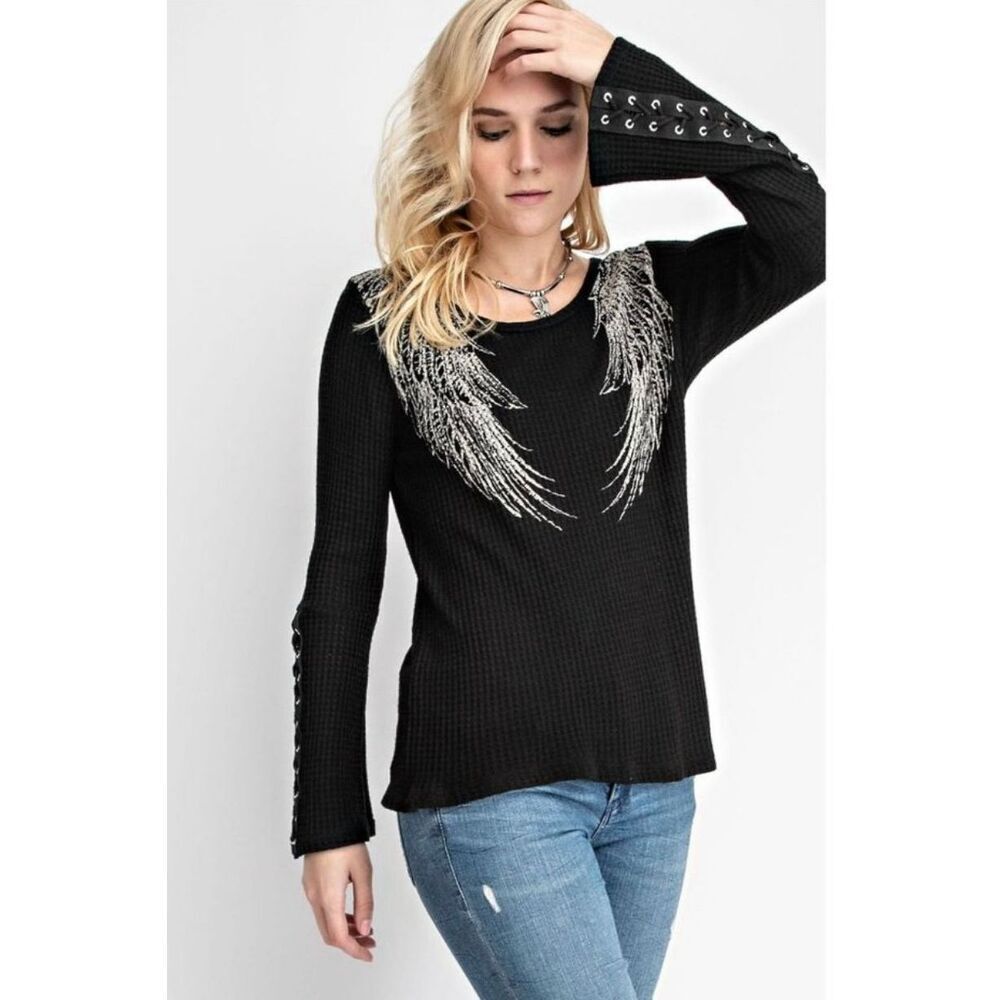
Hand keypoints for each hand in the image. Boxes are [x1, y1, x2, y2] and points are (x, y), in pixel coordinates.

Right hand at [301, 843, 376, 961]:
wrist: (326, 818)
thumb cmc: (345, 840)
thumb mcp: (363, 872)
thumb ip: (364, 903)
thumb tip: (364, 928)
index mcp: (328, 896)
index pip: (339, 937)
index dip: (354, 950)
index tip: (368, 954)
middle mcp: (315, 897)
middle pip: (330, 934)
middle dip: (350, 943)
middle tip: (370, 942)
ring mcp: (310, 890)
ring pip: (325, 923)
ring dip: (344, 930)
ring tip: (365, 928)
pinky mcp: (310, 883)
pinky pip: (322, 910)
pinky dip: (337, 918)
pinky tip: (351, 914)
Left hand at [488, 2, 615, 90]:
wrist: (621, 68)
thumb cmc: (604, 57)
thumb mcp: (583, 34)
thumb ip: (565, 29)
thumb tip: (550, 35)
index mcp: (563, 15)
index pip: (528, 8)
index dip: (509, 20)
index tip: (498, 35)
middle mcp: (558, 23)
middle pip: (516, 20)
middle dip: (497, 36)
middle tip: (488, 52)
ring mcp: (558, 40)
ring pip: (517, 37)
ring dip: (499, 52)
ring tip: (492, 66)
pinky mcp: (560, 59)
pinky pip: (527, 60)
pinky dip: (512, 68)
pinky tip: (506, 76)